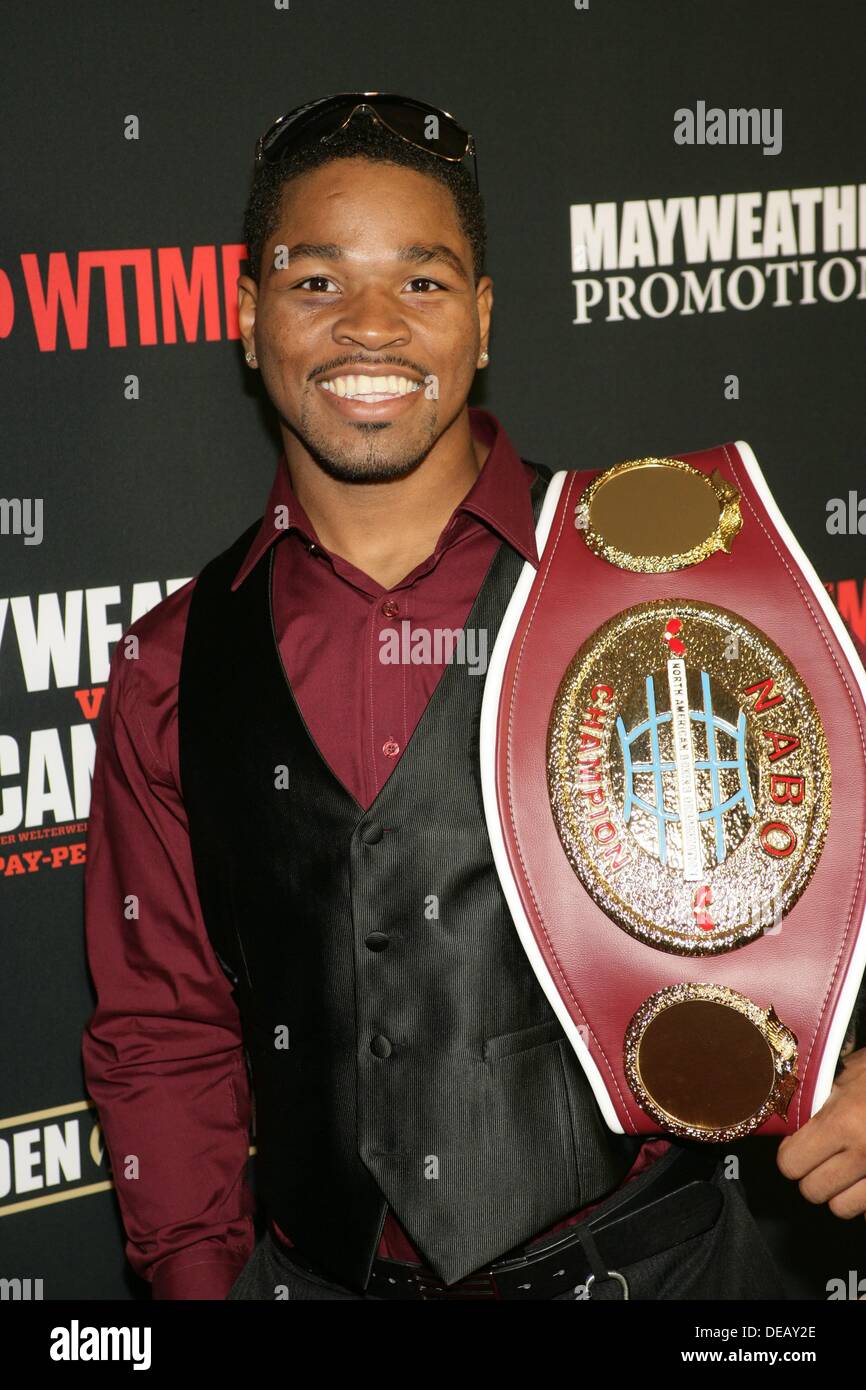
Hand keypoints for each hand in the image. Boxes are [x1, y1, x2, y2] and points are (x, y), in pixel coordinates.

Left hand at [776, 1046, 865, 1218]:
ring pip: (843, 1209)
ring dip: (844, 1192)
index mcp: (844, 1122)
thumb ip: (826, 1096)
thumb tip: (800, 1118)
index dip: (792, 1155)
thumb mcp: (855, 1071)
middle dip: (815, 1175)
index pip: (791, 1162)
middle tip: (826, 1157)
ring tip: (854, 1167)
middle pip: (813, 1191)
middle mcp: (865, 1153)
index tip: (799, 1146)